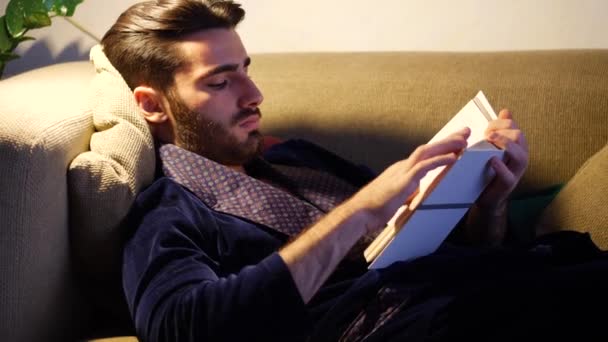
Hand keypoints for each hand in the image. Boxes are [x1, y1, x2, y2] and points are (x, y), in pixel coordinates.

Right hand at [351, 128, 469, 232]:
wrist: (359, 213)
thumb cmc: (373, 209)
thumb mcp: (395, 198)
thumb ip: (406, 193)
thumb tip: (414, 194)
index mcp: (400, 171)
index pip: (424, 155)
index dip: (440, 147)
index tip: (455, 142)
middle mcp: (402, 167)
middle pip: (428, 148)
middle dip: (448, 140)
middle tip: (465, 132)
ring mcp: (402, 172)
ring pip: (426, 152)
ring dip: (446, 145)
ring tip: (463, 140)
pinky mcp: (403, 181)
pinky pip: (424, 167)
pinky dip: (440, 160)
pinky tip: (453, 158)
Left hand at [478, 109, 528, 211]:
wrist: (485, 197)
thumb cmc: (487, 169)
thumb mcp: (491, 147)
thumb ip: (498, 130)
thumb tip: (506, 111)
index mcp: (517, 146)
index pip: (513, 127)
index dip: (500, 123)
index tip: (485, 128)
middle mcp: (520, 157)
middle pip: (519, 137)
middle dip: (502, 131)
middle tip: (486, 134)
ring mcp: (516, 172)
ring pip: (520, 155)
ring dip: (505, 144)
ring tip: (490, 140)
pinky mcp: (508, 186)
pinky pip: (508, 176)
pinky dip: (501, 167)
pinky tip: (492, 160)